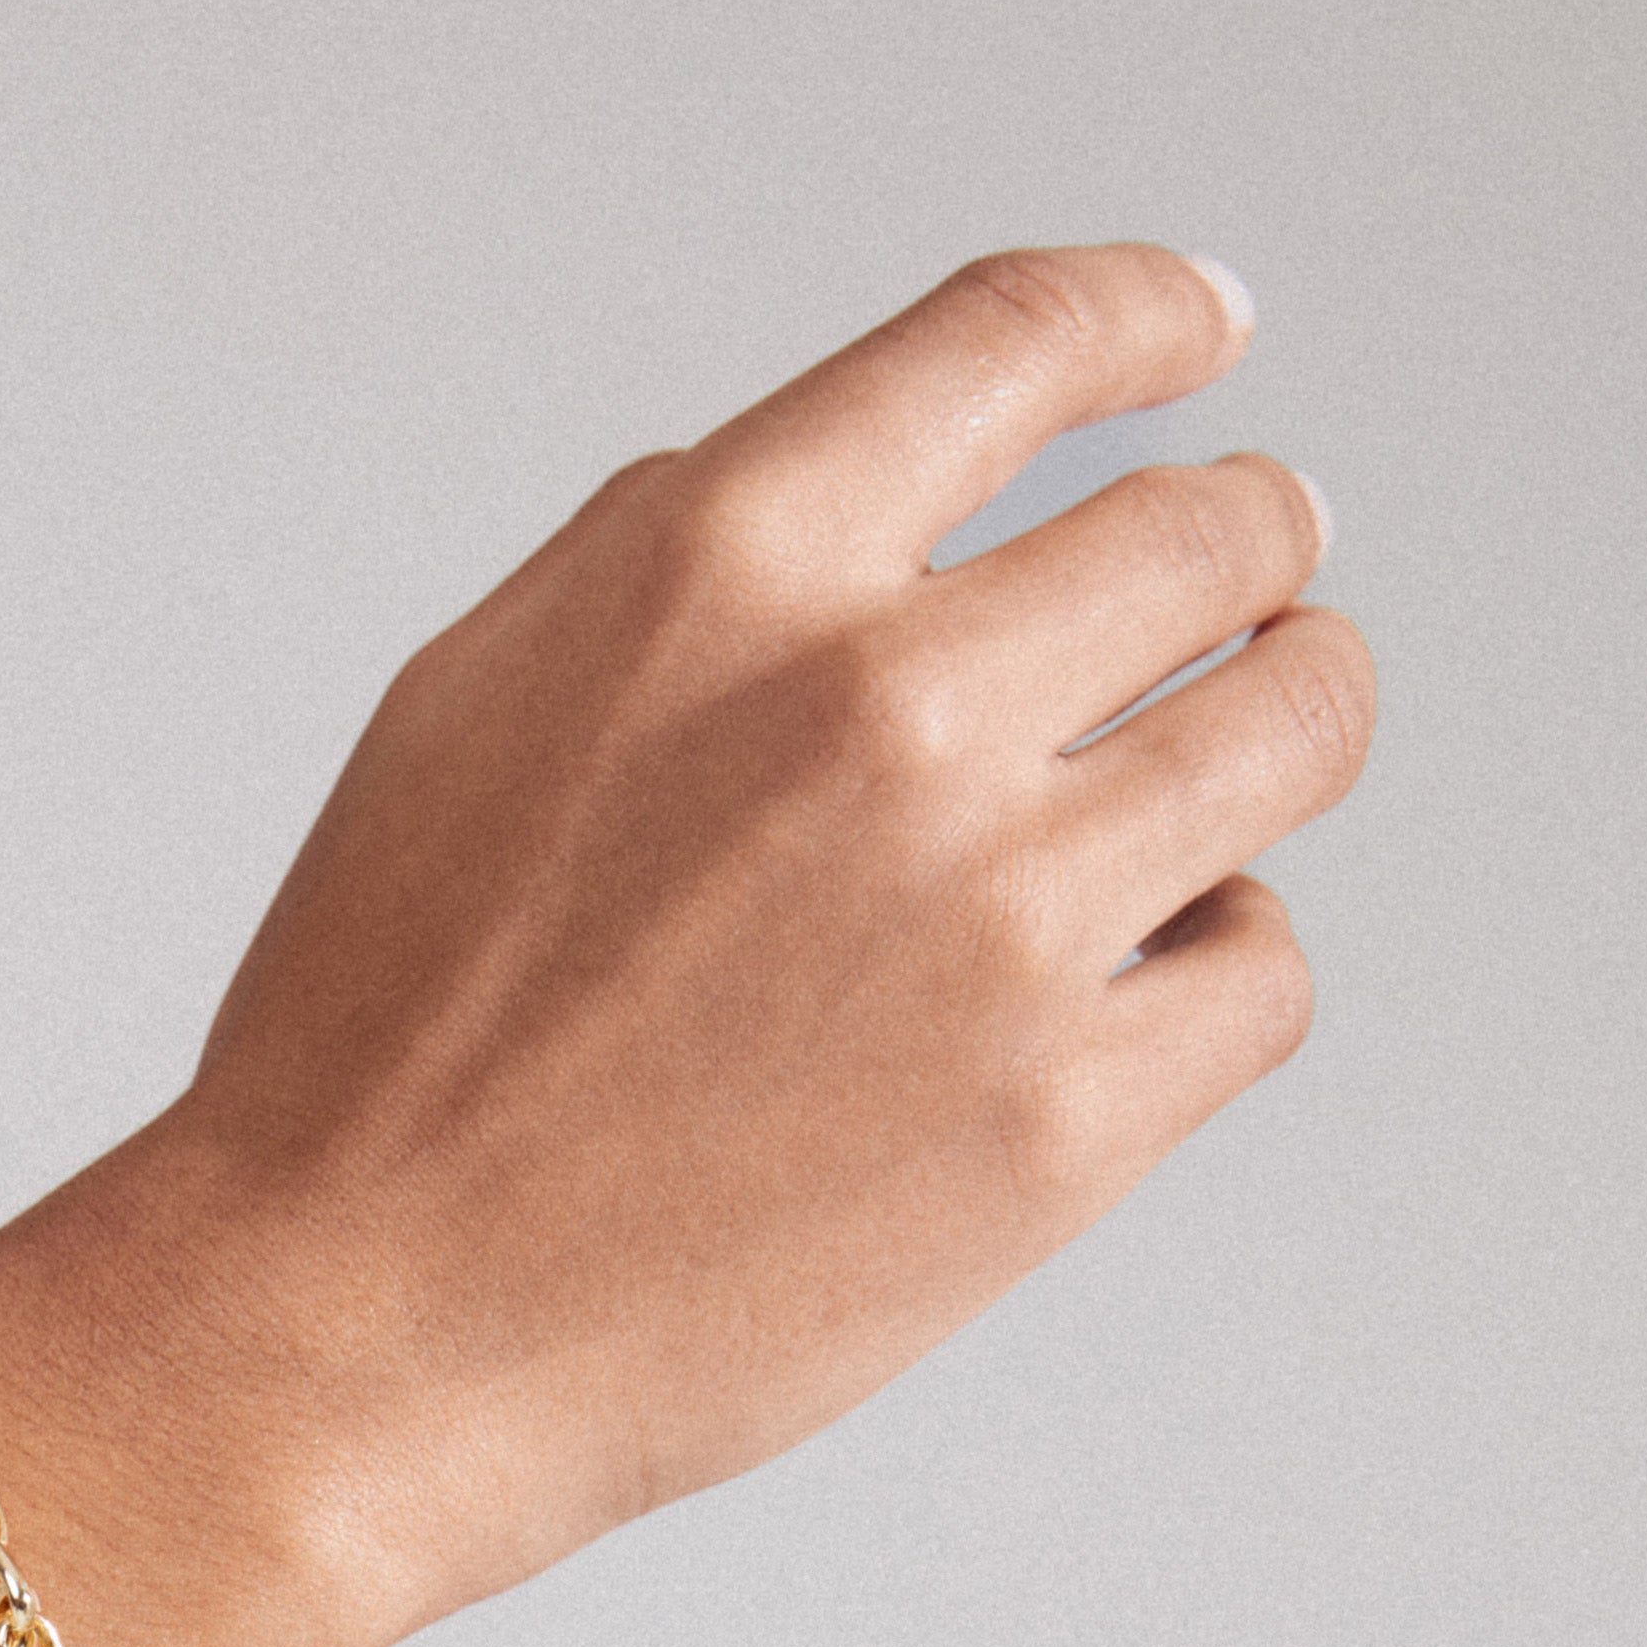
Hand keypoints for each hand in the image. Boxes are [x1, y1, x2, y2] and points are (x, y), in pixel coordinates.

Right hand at [136, 240, 1371, 1646]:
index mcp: (724, 566)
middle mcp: (884, 705)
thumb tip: (874, 513)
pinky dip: (1225, 954)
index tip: (1206, 338)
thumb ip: (680, 566)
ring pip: (1295, 729)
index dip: (1148, 315)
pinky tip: (1148, 972)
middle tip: (1254, 585)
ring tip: (1252, 748)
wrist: (351, 1330)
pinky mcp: (1061, 1119)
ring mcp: (995, 917)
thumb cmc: (377, 1040)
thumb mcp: (468, 705)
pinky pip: (1262, 971)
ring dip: (1289, 716)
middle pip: (1211, 535)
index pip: (1022, 340)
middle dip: (1249, 544)